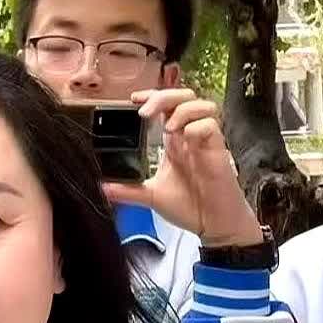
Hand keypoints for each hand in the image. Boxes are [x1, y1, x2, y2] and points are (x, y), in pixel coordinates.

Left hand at [102, 89, 262, 247]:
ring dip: (182, 110)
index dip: (152, 95)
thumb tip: (103, 188)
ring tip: (168, 128)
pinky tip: (187, 139)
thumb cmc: (191, 207)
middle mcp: (190, 136)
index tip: (133, 99)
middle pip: (184, 96)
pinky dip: (197, 127)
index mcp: (174, 141)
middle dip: (165, 96)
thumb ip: (128, 191)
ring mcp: (205, 142)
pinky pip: (211, 126)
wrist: (214, 226)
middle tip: (145, 113)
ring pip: (202, 105)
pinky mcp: (218, 152)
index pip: (166, 105)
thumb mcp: (152, 196)